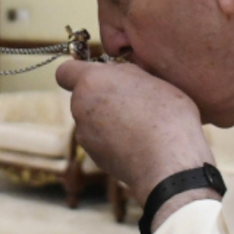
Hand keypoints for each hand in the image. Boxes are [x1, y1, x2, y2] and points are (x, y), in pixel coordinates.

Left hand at [56, 60, 214, 205]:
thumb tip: (117, 73)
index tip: (100, 75)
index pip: (65, 71)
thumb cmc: (166, 115)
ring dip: (109, 118)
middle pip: (84, 95)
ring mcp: (85, 135)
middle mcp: (80, 107)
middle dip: (103, 95)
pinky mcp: (95, 157)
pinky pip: (101, 140)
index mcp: (91, 81)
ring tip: (140, 124)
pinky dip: (114, 140)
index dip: (79, 71)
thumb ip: (126, 73)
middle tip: (133, 99)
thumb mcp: (152, 79)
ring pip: (92, 119)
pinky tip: (139, 142)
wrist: (168, 163)